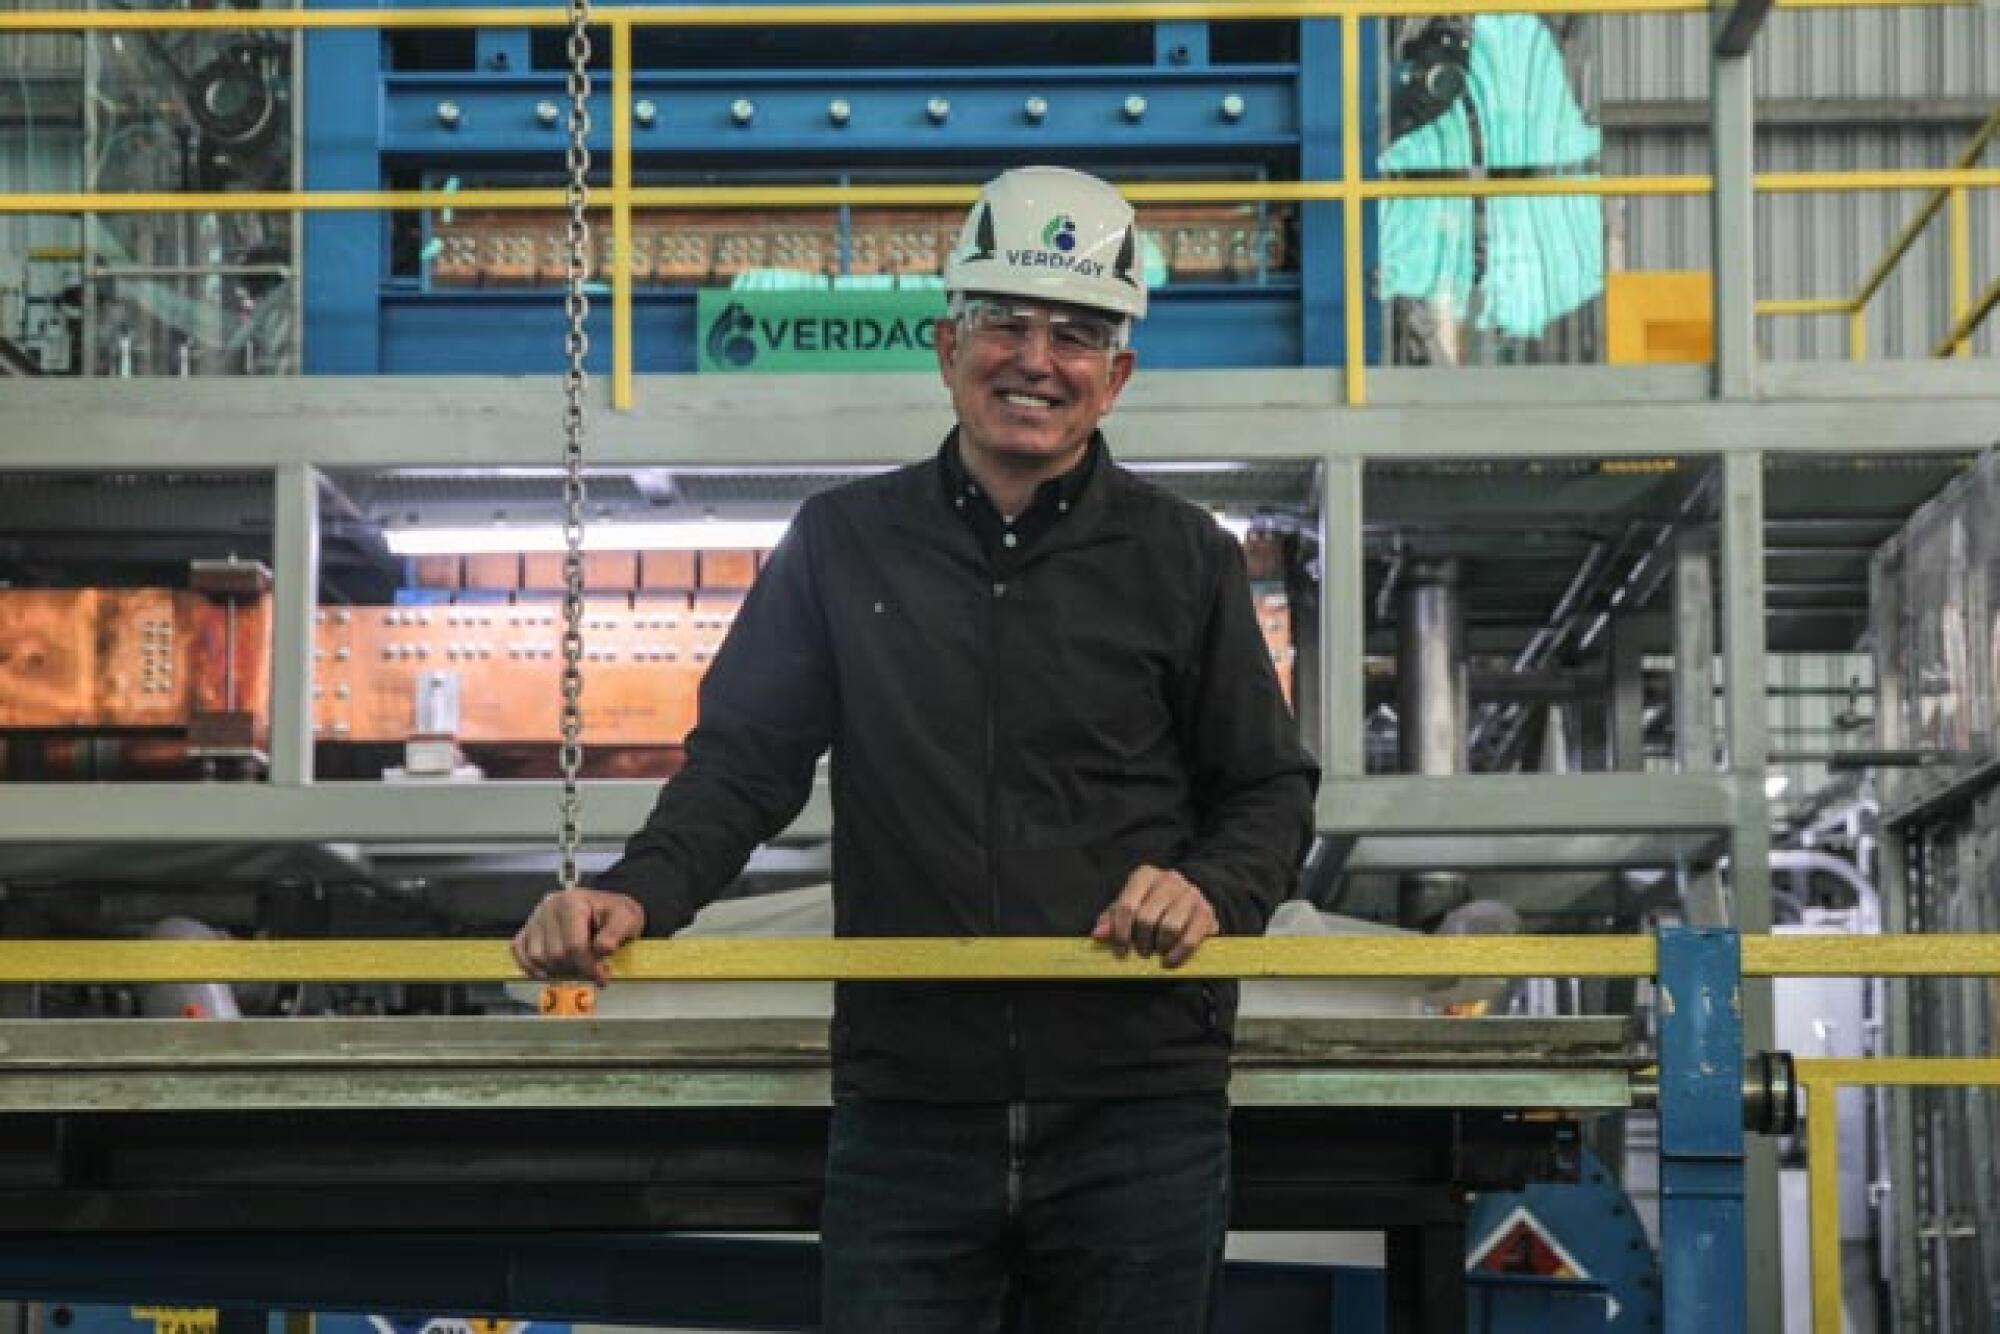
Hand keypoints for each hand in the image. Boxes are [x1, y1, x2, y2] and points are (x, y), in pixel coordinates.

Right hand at [510, 887, 647, 984]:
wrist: (605, 906)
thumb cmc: (615, 913)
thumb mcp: (628, 917)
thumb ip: (617, 932)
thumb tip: (602, 949)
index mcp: (572, 902)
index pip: (574, 945)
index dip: (589, 966)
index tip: (602, 977)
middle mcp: (548, 907)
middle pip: (556, 954)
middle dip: (576, 968)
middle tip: (592, 970)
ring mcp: (535, 918)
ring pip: (538, 957)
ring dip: (557, 969)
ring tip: (575, 967)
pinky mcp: (527, 929)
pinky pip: (520, 953)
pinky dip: (531, 967)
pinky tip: (550, 972)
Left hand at [1090, 865, 1218, 968]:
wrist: (1189, 904)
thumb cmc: (1152, 907)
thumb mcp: (1128, 909)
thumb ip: (1111, 921)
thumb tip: (1098, 934)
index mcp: (1145, 875)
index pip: (1126, 906)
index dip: (1121, 933)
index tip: (1121, 950)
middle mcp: (1169, 879)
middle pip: (1147, 918)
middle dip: (1142, 941)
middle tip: (1142, 952)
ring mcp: (1190, 893)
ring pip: (1169, 927)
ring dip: (1160, 947)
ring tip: (1157, 953)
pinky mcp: (1206, 911)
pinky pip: (1190, 937)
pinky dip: (1178, 953)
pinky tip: (1170, 960)